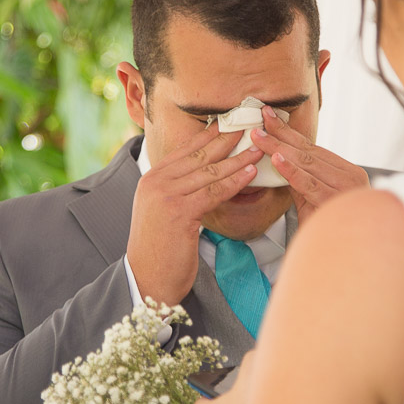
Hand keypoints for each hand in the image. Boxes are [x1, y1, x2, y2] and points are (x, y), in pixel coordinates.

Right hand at [128, 124, 262, 306]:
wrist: (146, 279)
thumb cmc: (159, 250)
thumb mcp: (161, 212)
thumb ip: (176, 190)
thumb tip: (203, 176)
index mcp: (150, 179)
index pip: (184, 150)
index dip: (207, 136)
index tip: (228, 124)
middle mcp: (155, 182)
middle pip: (198, 155)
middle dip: (225, 140)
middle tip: (248, 126)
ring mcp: (166, 196)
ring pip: (209, 172)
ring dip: (237, 159)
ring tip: (257, 148)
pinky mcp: (179, 212)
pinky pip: (214, 192)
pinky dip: (234, 182)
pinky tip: (250, 173)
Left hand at [251, 105, 369, 223]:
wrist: (345, 257)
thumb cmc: (330, 228)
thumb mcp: (313, 198)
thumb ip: (301, 178)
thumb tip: (279, 156)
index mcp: (347, 171)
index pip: (313, 147)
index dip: (289, 132)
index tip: (269, 118)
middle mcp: (350, 176)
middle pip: (308, 151)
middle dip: (280, 134)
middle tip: (259, 120)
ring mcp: (345, 189)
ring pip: (307, 163)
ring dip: (279, 147)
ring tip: (259, 137)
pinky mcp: (334, 203)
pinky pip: (309, 184)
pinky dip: (292, 171)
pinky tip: (277, 160)